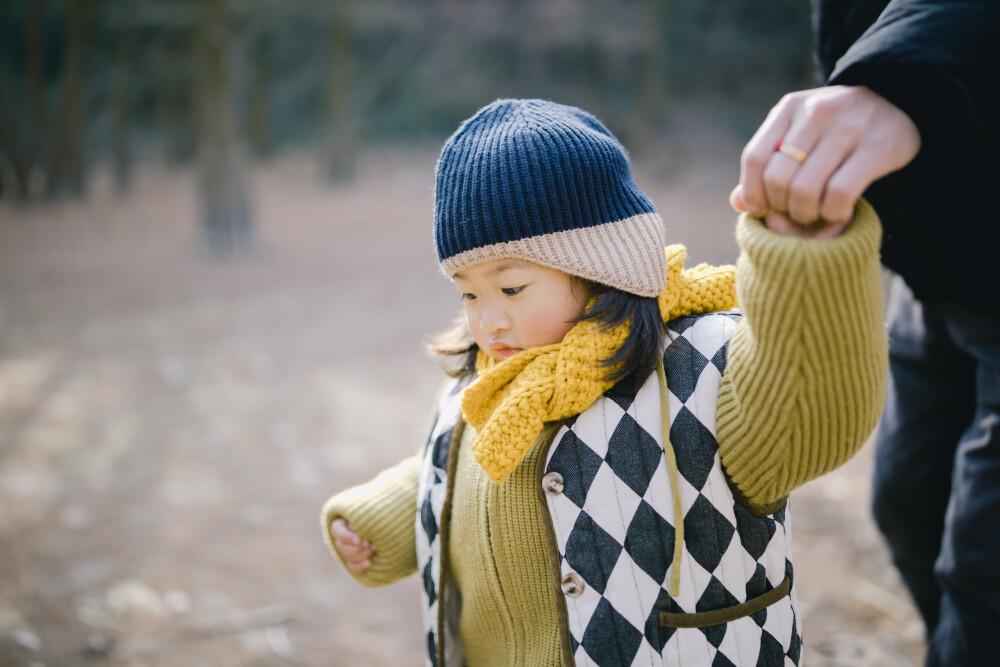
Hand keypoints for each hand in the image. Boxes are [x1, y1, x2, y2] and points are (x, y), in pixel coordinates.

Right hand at [330, 518, 375, 572]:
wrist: (379, 524)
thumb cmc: (371, 514)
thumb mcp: (365, 514)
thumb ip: (361, 520)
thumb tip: (362, 529)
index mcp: (339, 525)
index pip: (337, 532)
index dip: (347, 537)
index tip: (359, 540)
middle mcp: (339, 539)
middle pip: (341, 547)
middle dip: (356, 548)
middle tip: (368, 543)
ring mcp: (345, 551)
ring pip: (348, 557)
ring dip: (362, 554)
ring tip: (374, 548)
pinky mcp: (352, 560)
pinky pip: (352, 567)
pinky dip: (360, 566)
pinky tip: (369, 563)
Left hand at [730, 85, 919, 236]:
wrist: (900, 101)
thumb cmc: (836, 130)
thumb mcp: (798, 136)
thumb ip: (767, 166)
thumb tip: (738, 202)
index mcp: (790, 108)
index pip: (755, 158)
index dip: (753, 192)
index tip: (761, 210)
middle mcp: (817, 112)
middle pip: (778, 178)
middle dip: (781, 207)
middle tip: (794, 213)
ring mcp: (849, 127)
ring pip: (805, 190)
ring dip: (805, 214)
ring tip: (814, 214)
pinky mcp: (877, 147)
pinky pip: (839, 194)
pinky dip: (832, 213)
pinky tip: (836, 212)